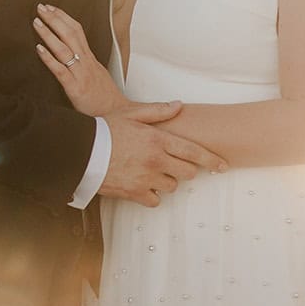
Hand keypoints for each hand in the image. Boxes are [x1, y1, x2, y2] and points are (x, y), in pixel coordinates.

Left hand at [34, 2, 125, 115]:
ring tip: (37, 22)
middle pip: (70, 34)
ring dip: (49, 34)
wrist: (116, 114)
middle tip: (41, 7)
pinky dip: (49, 59)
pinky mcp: (75, 88)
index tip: (52, 8)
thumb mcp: (97, 73)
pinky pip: (60, 71)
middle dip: (55, 19)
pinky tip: (39, 49)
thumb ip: (85, 62)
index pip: (77, 31)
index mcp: (90, 58)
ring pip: (64, 49)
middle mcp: (86, 62)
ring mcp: (81, 74)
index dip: (64, 17)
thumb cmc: (104, 97)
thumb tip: (72, 53)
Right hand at [100, 101, 227, 208]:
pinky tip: (144, 185)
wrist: (81, 151)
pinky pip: (154, 200)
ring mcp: (146, 178)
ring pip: (172, 186)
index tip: (223, 166)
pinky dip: (152, 195)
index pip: (194, 152)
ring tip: (154, 172)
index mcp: (158, 139)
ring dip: (167, 181)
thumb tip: (179, 105)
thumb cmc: (105, 129)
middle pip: (187, 173)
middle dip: (186, 169)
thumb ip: (158, 111)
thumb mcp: (132, 114)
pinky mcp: (134, 193)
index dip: (212, 160)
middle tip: (176, 165)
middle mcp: (156, 160)